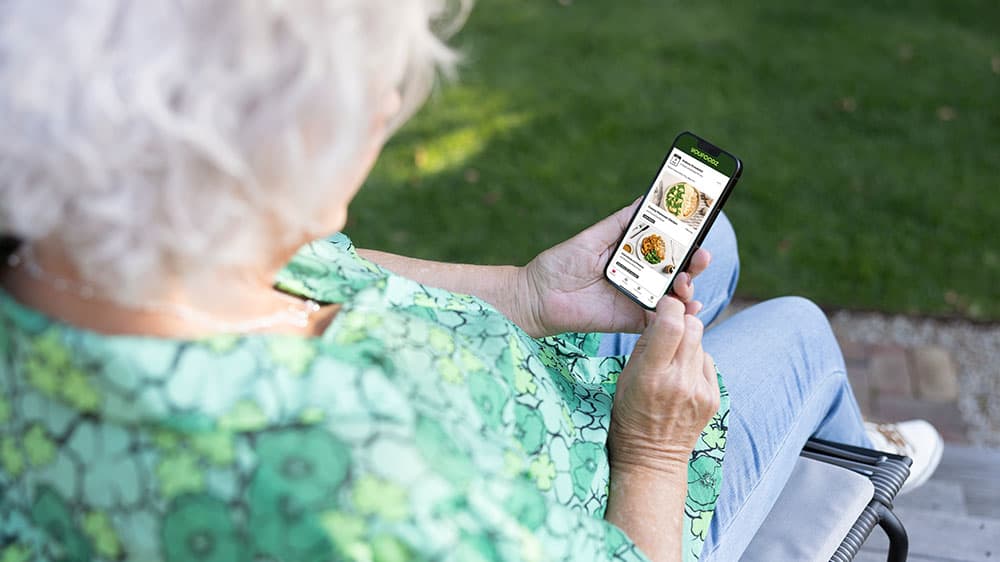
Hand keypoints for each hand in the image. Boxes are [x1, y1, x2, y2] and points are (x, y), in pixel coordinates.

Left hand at [519, 199, 709, 337]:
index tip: (701, 232)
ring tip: (686, 284)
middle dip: (695, 265)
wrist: (538, 296)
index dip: (687, 241)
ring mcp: (637, 299)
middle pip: (678, 271)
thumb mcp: (593, 237)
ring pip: (673, 297)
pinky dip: (676, 318)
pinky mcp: (631, 320)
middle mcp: (640, 277)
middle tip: (701, 258)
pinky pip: (659, 321)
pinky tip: (686, 310)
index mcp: (633, 255)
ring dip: (688, 290)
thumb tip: (646, 197)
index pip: (668, 247)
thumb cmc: (561, 263)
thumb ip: (621, 221)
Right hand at [608, 297, 719, 473]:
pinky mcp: (714, 398)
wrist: (651, 457)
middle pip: (694, 327)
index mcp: (652, 375)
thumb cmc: (630, 414)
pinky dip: (695, 362)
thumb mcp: (626, 377)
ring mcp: (701, 391)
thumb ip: (647, 344)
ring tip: (672, 361)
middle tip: (669, 328)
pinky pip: (708, 362)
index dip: (670, 308)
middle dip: (682, 320)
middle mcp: (680, 381)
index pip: (672, 325)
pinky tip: (682, 377)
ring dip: (688, 342)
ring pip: (702, 342)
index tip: (664, 306)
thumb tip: (662, 314)